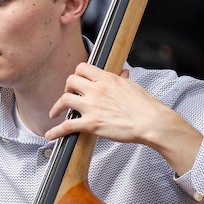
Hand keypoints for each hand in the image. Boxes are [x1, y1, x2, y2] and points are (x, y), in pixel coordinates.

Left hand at [45, 64, 201, 174]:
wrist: (152, 122)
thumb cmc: (146, 106)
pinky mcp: (91, 124)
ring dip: (57, 107)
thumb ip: (122, 79)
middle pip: (70, 81)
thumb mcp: (133, 87)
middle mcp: (97, 89)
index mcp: (107, 78)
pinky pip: (67, 126)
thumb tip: (122, 72)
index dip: (77, 75)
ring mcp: (92, 106)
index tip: (76, 82)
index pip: (82, 68)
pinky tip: (50, 135)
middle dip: (67, 88)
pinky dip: (55, 131)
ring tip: (55, 113)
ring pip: (64, 99)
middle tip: (68, 95)